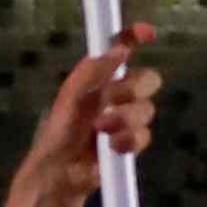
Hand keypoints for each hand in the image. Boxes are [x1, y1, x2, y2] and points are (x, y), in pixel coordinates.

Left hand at [19, 21, 161, 194]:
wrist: (58, 171)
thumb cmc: (58, 132)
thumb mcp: (71, 96)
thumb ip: (94, 71)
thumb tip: (120, 49)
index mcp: (99, 77)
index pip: (122, 50)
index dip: (135, 38)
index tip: (148, 34)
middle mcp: (117, 94)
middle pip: (147, 79)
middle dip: (132, 88)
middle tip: (111, 99)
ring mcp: (126, 119)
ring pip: (147, 108)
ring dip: (125, 118)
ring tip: (102, 129)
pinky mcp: (130, 144)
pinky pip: (144, 135)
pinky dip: (130, 139)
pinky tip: (114, 147)